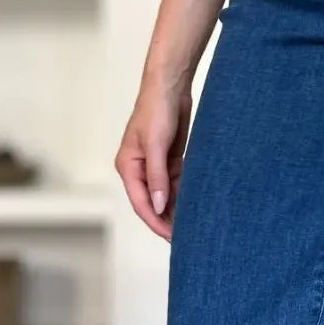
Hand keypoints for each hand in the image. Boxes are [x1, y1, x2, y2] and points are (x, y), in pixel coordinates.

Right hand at [115, 80, 191, 240]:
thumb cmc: (156, 110)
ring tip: (193, 226)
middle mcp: (139, 168)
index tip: (171, 237)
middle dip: (166, 219)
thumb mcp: (156, 145)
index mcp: (128, 166)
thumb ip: (157, 177)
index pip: (141, 203)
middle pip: (152, 202)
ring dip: (177, 208)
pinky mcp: (170, 159)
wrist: (170, 86)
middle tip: (185, 238)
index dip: (156, 222)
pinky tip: (196, 205)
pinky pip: (176, 183)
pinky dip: (185, 193)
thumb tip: (158, 206)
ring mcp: (155, 165)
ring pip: (166, 194)